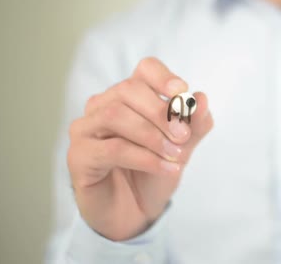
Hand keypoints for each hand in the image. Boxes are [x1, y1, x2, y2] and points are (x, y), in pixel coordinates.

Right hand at [67, 57, 213, 240]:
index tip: (182, 92)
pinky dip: (144, 158)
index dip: (163, 77)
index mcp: (130, 96)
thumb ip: (194, 125)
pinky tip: (166, 168)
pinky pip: (111, 149)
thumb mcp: (182, 147)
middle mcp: (103, 105)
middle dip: (161, 112)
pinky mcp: (78, 155)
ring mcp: (86, 128)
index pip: (144, 69)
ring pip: (115, 115)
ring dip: (152, 135)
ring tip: (176, 155)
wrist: (135, 211)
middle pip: (128, 90)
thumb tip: (202, 99)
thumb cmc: (154, 171)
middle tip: (183, 136)